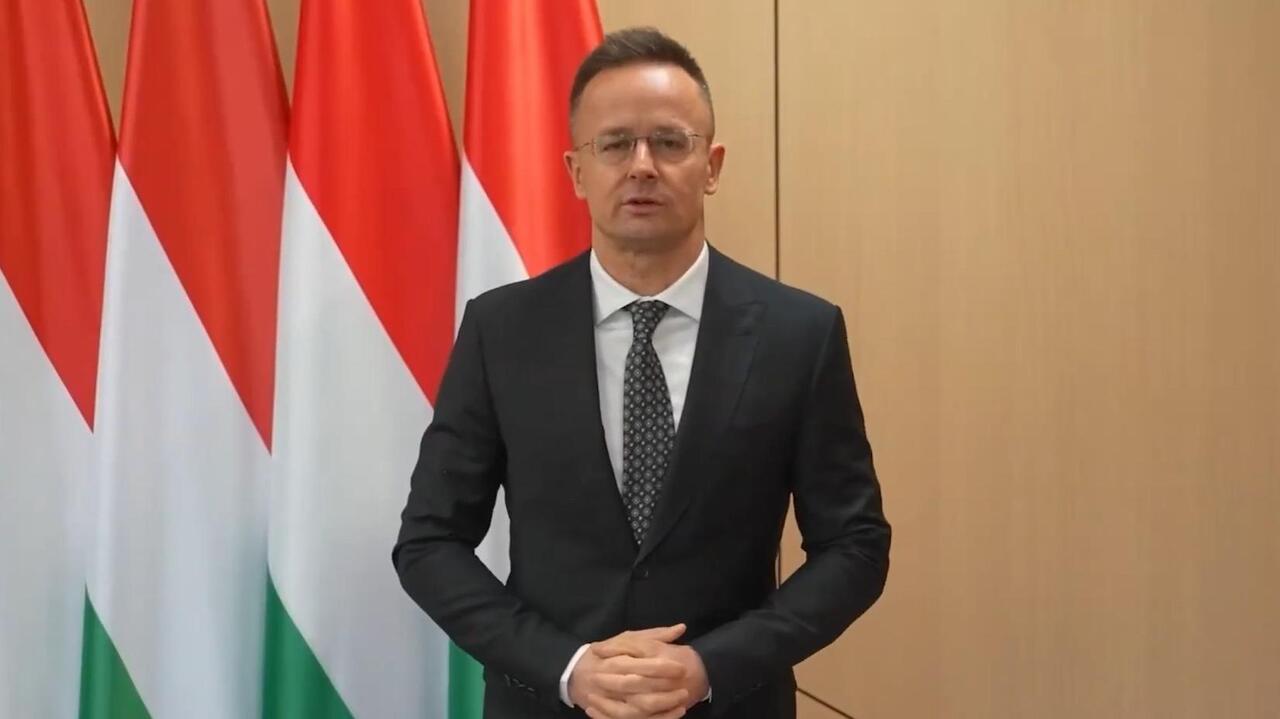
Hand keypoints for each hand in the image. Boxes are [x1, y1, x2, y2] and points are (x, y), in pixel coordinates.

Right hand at [569, 624, 693, 718]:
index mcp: (616, 659)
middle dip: (663, 688)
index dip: (661, 667)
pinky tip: (674, 713)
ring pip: (636, 709)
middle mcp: (612, 681)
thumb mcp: (626, 639)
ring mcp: (611, 701)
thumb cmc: (606, 654)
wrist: (576, 675)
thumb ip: (654, 635)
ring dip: (661, 707)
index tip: (681, 667)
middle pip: (638, 687)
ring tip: (683, 702)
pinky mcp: (613, 715)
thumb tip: (681, 628)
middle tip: (685, 686)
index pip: (640, 664)